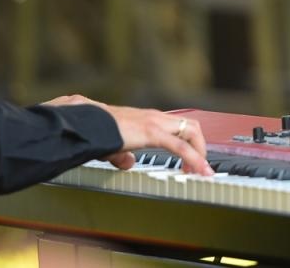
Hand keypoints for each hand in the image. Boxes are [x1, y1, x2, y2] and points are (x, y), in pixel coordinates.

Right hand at [44, 95, 212, 175]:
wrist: (85, 122)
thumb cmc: (94, 130)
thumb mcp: (111, 146)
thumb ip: (121, 155)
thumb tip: (128, 164)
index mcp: (146, 119)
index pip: (177, 127)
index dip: (189, 142)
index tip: (192, 160)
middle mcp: (154, 117)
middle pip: (191, 126)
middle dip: (200, 147)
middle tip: (200, 167)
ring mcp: (154, 122)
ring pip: (191, 132)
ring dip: (200, 153)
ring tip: (203, 171)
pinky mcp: (152, 132)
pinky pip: (180, 147)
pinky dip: (194, 158)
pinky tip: (198, 171)